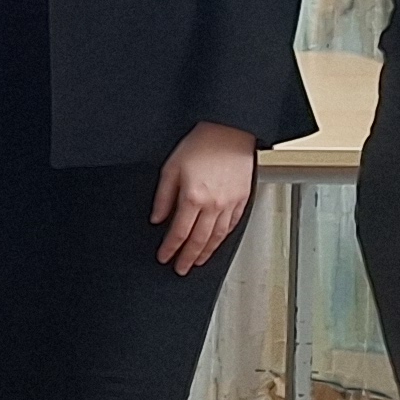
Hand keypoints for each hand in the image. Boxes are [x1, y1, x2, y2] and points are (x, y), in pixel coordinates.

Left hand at [152, 120, 257, 275]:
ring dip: (206, 252)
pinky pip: (232, 225)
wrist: (229, 131)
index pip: (178, 232)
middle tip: (181, 268)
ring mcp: (230, 204)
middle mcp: (213, 205)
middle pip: (198, 240)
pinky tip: (217, 242)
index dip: (170, 248)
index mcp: (192, 197)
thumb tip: (157, 218)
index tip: (164, 257)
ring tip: (197, 261)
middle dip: (187, 257)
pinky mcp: (242, 199)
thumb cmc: (200, 144)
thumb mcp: (170, 168)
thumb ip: (163, 197)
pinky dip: (223, 238)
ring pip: (217, 237)